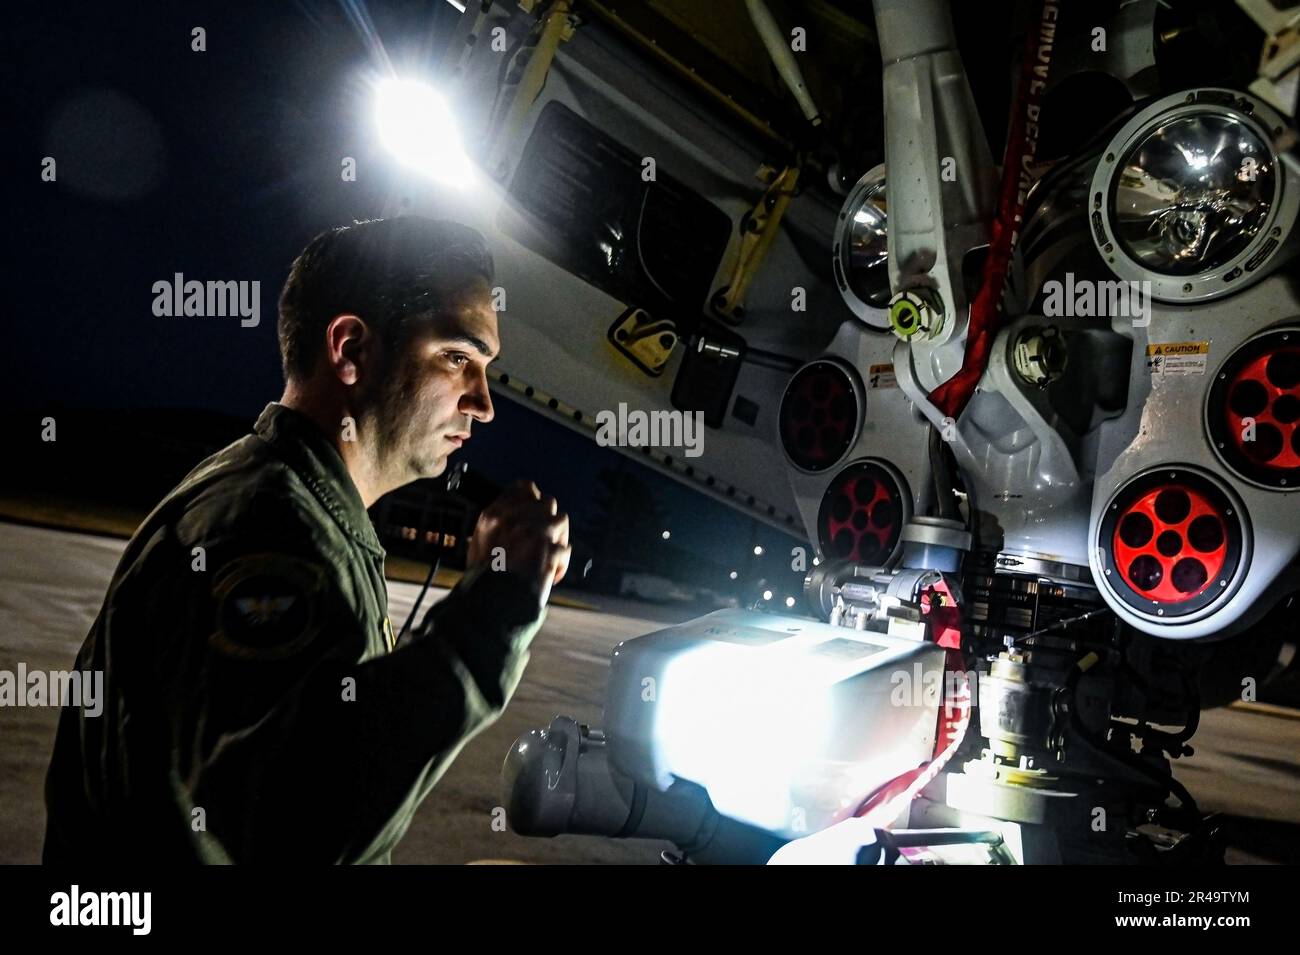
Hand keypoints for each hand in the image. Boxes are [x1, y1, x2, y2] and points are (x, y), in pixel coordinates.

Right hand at [467, 481, 570, 603]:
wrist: (489, 601)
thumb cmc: (481, 578)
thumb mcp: (478, 545)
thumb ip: (496, 527)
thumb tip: (513, 520)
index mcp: (495, 514)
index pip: (523, 487)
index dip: (533, 499)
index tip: (533, 513)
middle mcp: (516, 517)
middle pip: (547, 502)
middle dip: (549, 518)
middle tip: (544, 537)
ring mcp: (535, 531)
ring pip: (561, 520)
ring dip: (559, 537)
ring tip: (549, 555)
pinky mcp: (550, 550)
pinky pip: (565, 550)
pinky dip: (561, 564)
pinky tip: (552, 575)